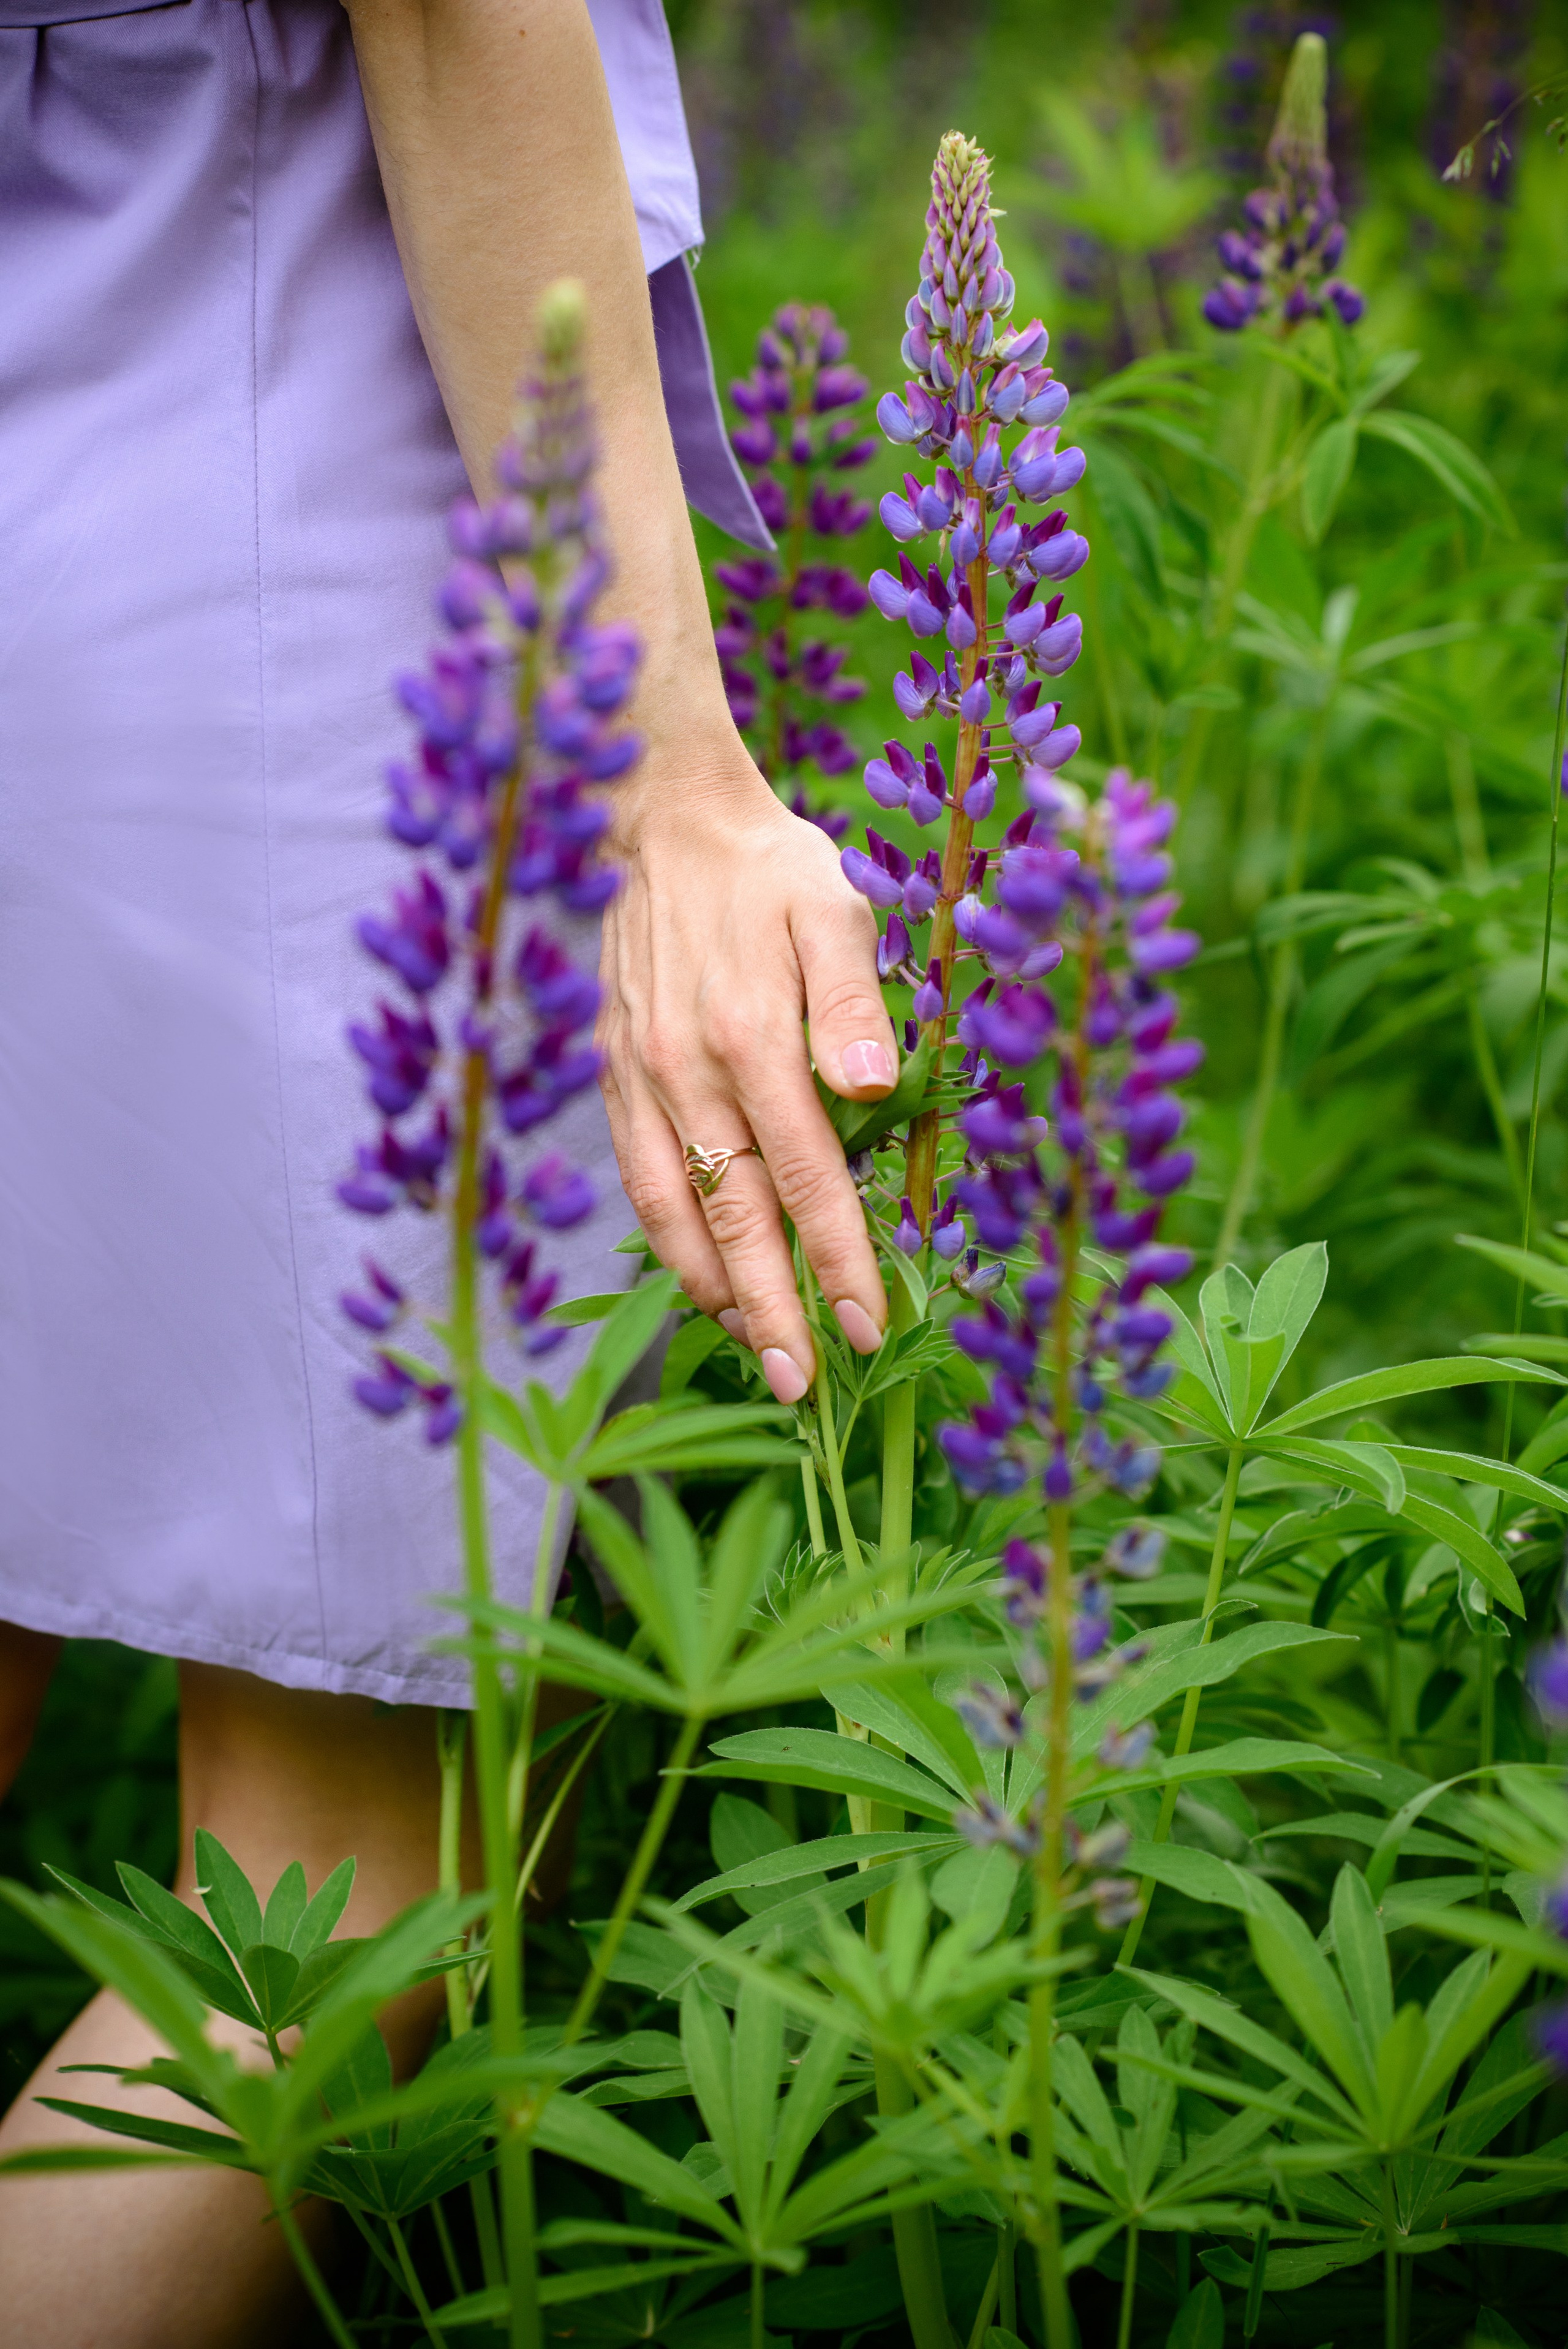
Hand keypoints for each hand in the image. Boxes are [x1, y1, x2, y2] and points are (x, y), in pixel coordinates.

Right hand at [597, 762, 898, 1403]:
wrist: (662, 822)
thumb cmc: (766, 869)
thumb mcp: (831, 907)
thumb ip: (850, 1001)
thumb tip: (872, 1089)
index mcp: (749, 1037)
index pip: (807, 1176)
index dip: (836, 1258)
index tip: (867, 1325)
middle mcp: (686, 1071)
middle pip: (735, 1218)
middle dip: (771, 1308)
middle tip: (801, 1384)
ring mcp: (640, 1080)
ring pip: (675, 1212)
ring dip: (713, 1290)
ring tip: (751, 1350)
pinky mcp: (613, 1077)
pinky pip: (638, 1179)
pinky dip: (667, 1240)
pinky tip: (698, 1278)